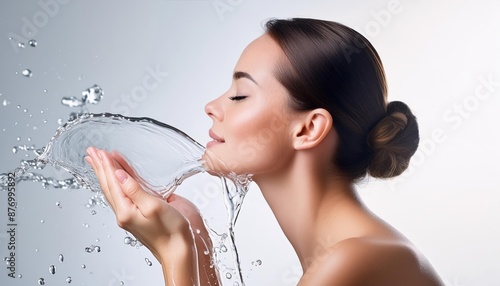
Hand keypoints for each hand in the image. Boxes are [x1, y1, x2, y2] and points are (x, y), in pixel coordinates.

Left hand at [85, 147, 199, 284]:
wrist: (180, 249)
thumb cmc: (171, 232)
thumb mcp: (154, 207)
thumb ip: (135, 189)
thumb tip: (119, 175)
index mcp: (125, 211)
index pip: (112, 183)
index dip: (106, 166)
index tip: (99, 151)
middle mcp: (126, 212)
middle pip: (108, 185)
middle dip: (101, 167)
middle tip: (92, 152)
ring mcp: (134, 212)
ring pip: (115, 189)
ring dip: (108, 172)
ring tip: (100, 160)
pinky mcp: (144, 210)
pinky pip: (127, 192)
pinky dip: (122, 179)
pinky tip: (122, 173)